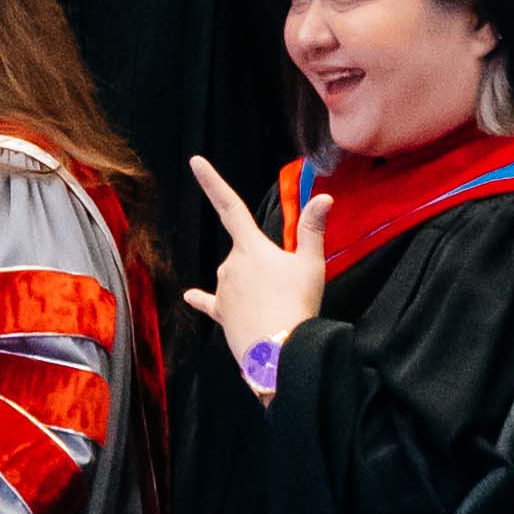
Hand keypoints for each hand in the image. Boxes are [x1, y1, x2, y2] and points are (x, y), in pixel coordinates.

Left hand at [187, 151, 325, 362]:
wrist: (278, 352)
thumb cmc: (297, 305)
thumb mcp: (311, 264)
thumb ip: (312, 230)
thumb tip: (323, 198)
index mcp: (250, 247)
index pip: (230, 206)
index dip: (212, 182)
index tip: (195, 161)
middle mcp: (229, 264)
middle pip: (243, 251)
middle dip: (262, 262)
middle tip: (287, 285)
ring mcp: (222, 289)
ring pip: (235, 277)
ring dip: (252, 284)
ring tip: (276, 305)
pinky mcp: (220, 313)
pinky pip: (211, 302)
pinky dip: (203, 299)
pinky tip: (190, 297)